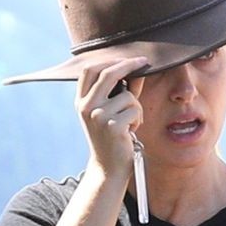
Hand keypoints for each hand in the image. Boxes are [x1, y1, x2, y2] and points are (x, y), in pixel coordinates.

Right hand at [76, 57, 146, 181]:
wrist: (108, 168)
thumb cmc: (112, 139)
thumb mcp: (110, 113)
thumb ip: (120, 92)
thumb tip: (136, 69)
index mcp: (81, 101)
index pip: (90, 70)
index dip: (109, 60)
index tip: (126, 58)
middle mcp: (86, 107)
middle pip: (108, 74)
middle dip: (128, 65)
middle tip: (143, 62)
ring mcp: (98, 116)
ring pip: (128, 96)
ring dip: (136, 108)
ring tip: (130, 124)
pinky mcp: (112, 126)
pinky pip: (135, 111)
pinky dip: (138, 120)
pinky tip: (131, 132)